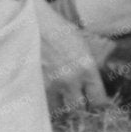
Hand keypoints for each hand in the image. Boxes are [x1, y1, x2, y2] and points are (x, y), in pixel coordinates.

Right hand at [36, 0, 110, 114]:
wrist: (33, 22)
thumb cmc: (58, 30)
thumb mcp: (81, 46)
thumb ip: (88, 67)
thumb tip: (92, 86)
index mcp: (87, 67)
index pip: (98, 100)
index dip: (97, 104)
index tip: (94, 103)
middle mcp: (71, 79)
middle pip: (78, 109)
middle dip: (77, 106)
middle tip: (74, 101)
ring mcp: (51, 84)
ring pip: (58, 109)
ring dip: (59, 104)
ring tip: (58, 97)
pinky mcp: (35, 85)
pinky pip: (43, 103)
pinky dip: (45, 101)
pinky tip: (46, 92)